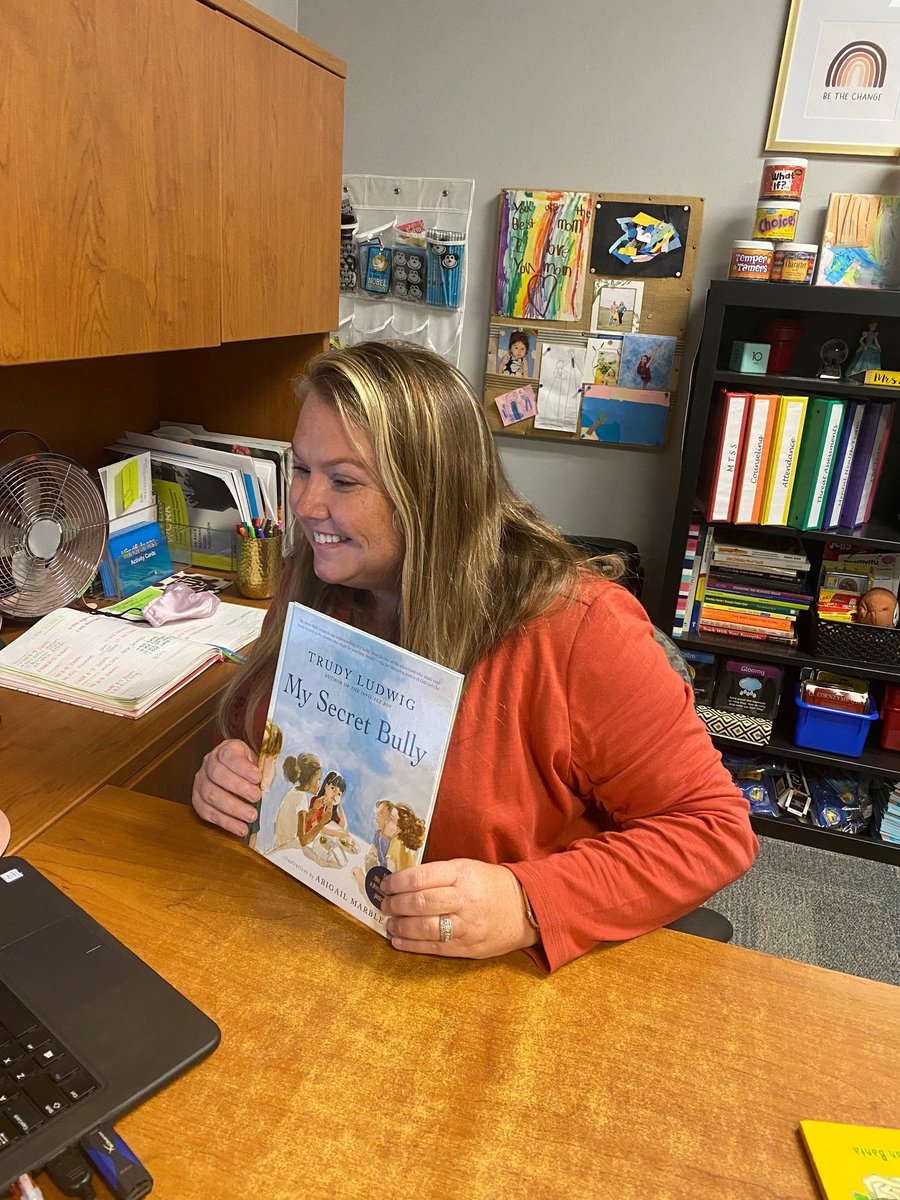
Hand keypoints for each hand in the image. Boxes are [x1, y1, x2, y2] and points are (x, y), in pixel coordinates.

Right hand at [191, 739, 260, 837]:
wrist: (237, 774)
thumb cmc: (249, 767)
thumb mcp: (258, 761)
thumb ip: (264, 768)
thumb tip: (273, 781)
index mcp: (225, 750)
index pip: (229, 755)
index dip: (243, 767)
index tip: (258, 777)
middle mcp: (208, 764)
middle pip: (218, 774)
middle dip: (239, 788)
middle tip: (256, 797)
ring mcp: (200, 783)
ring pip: (211, 795)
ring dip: (233, 808)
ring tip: (251, 816)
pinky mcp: (198, 801)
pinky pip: (208, 813)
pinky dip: (225, 822)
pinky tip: (240, 828)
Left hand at [379, 860, 538, 958]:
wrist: (526, 908)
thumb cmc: (491, 884)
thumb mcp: (468, 868)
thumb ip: (439, 874)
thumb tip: (403, 882)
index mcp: (463, 875)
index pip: (422, 878)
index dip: (398, 882)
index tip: (386, 884)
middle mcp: (464, 900)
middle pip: (421, 903)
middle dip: (396, 905)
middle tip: (385, 904)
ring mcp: (467, 926)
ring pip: (425, 928)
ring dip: (401, 926)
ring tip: (390, 923)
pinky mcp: (468, 948)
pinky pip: (434, 948)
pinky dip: (411, 945)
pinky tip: (397, 941)